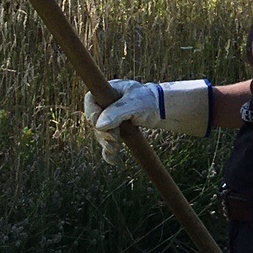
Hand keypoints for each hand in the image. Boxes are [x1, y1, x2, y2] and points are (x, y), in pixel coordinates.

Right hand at [83, 78, 211, 163]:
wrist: (162, 110)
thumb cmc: (150, 101)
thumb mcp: (134, 104)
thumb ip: (117, 112)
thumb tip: (99, 125)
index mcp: (108, 92)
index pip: (90, 100)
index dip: (92, 113)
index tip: (99, 124)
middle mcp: (106, 104)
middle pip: (95, 120)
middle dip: (102, 133)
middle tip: (115, 139)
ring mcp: (110, 117)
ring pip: (101, 133)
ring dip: (106, 143)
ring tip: (115, 150)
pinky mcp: (116, 129)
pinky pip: (107, 141)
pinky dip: (108, 151)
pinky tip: (112, 160)